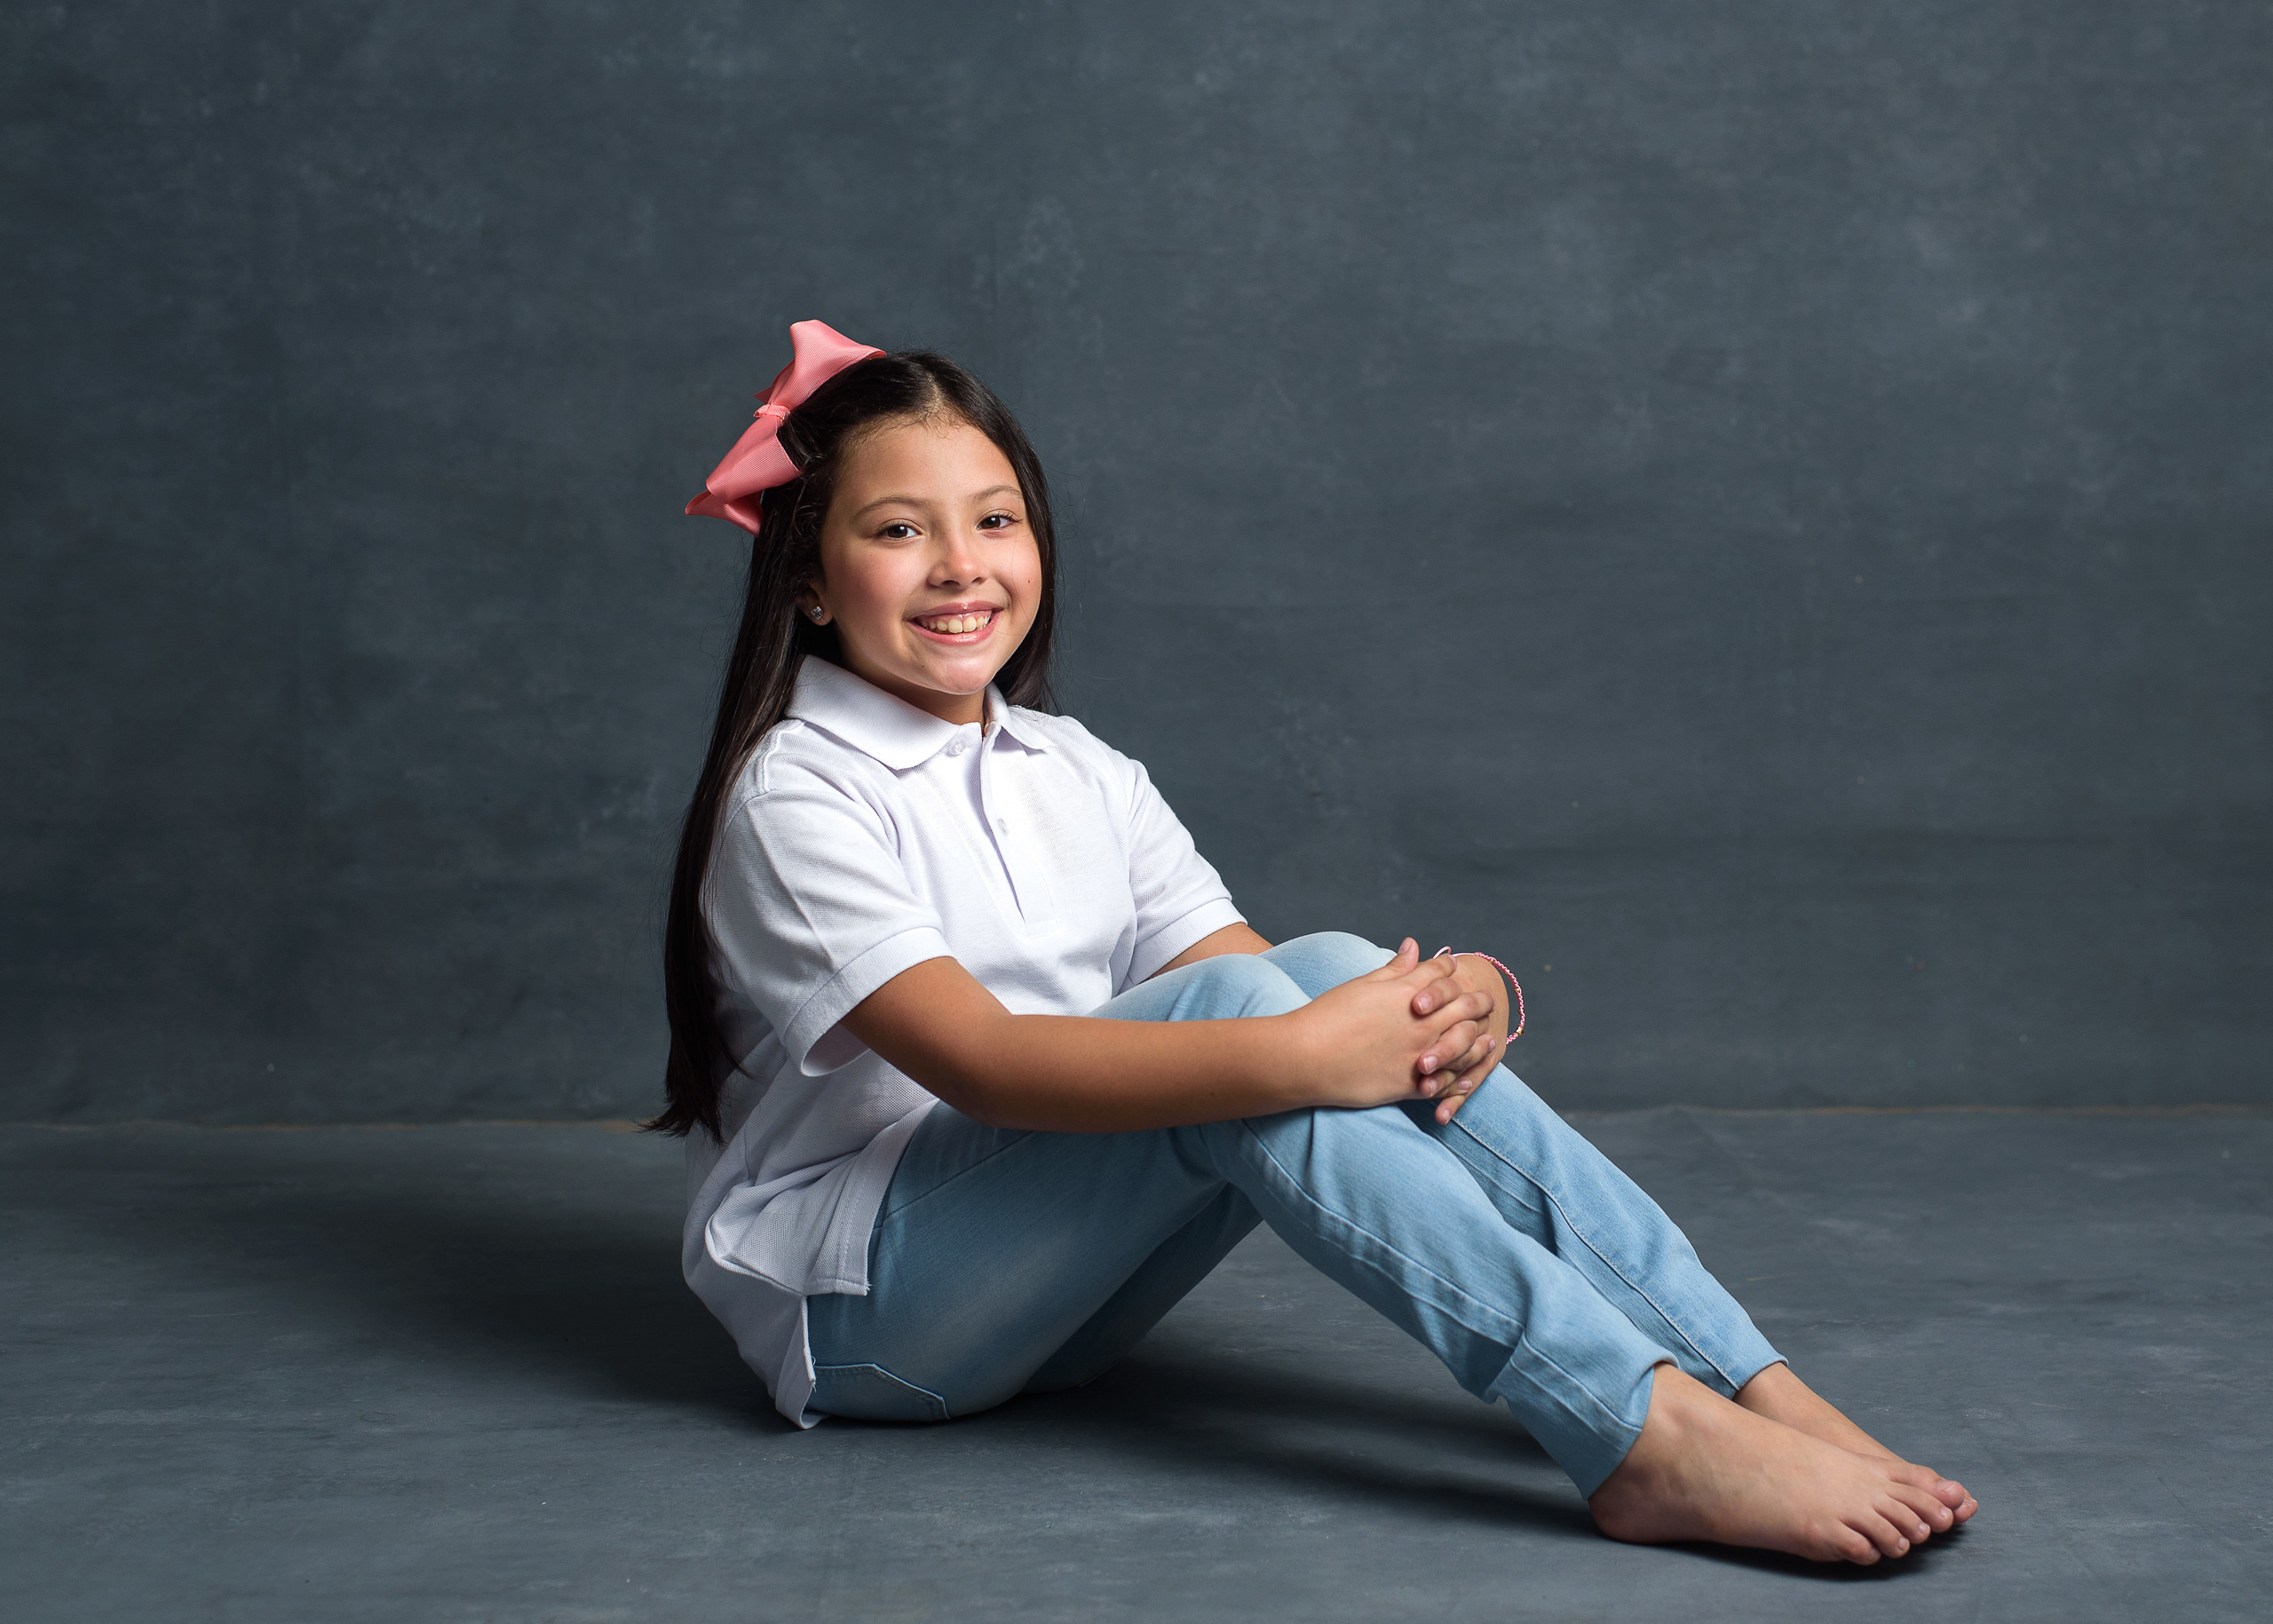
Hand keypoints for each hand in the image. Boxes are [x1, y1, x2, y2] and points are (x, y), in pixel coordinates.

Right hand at [1292, 940, 1496, 1112]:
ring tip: (1488, 1039)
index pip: (1441, 973)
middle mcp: (1421, 1022)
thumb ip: (1393, 968)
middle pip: (1465, 1006)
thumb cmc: (1328, 1016)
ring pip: (1465, 1045)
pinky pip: (1446, 1082)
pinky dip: (1460, 1079)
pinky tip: (1466, 1077)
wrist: (1307, 1058)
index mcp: (1407, 992)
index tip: (1453, 970)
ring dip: (1479, 1040)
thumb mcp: (1362, 985)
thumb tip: (1413, 945)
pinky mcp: (1412, 1083)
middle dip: (1479, 1002)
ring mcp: (1420, 1054)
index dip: (1450, 969)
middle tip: (1486, 1001)